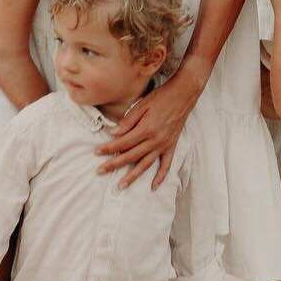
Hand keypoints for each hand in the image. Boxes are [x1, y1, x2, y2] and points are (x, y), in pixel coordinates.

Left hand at [95, 68, 199, 188]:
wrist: (184, 94)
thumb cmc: (162, 97)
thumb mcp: (142, 104)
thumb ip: (128, 121)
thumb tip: (113, 133)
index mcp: (146, 129)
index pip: (123, 143)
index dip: (108, 148)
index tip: (96, 152)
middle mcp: (155, 140)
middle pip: (131, 156)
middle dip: (114, 164)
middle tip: (100, 171)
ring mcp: (164, 145)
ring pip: (145, 164)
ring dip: (132, 176)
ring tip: (121, 186)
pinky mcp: (171, 146)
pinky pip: (166, 165)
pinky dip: (160, 176)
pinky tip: (153, 186)